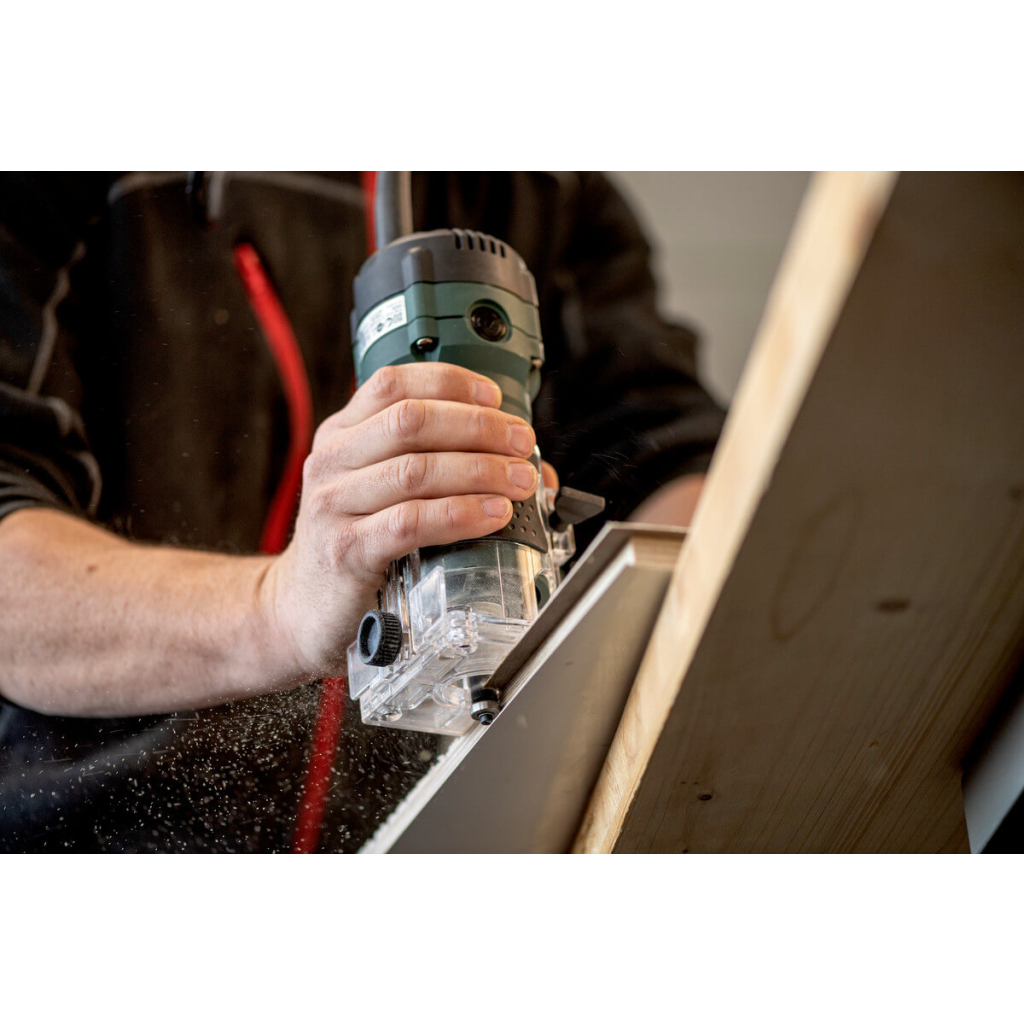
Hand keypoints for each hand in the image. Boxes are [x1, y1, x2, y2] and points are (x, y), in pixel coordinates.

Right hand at [261, 362, 539, 677]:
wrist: (305, 610)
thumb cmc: (355, 544)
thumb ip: (442, 466)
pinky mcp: (348, 551)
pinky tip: (493, 515)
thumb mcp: (383, 492)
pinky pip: (412, 523)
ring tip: (520, 481)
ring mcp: (335, 506)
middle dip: (478, 427)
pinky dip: (461, 515)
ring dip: (480, 470)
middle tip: (521, 443)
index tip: (495, 397)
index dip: (450, 383)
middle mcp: (333, 462)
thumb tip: (529, 465)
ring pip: (416, 470)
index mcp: (342, 435)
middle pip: (411, 421)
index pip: (393, 384)